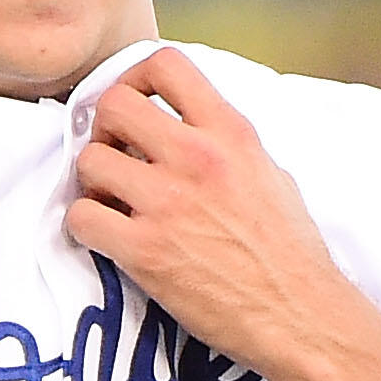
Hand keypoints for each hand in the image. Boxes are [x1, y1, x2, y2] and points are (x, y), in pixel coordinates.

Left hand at [65, 48, 380, 380]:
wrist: (299, 315)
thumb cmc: (289, 251)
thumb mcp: (270, 172)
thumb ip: (225, 143)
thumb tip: (186, 127)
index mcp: (231, 132)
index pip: (166, 64)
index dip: (134, 77)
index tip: (133, 104)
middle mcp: (198, 157)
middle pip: (113, 104)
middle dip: (104, 128)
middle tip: (114, 155)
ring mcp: (167, 203)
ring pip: (88, 160)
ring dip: (92, 181)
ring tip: (113, 201)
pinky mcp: (144, 250)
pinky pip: (82, 217)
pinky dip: (87, 225)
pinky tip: (109, 236)